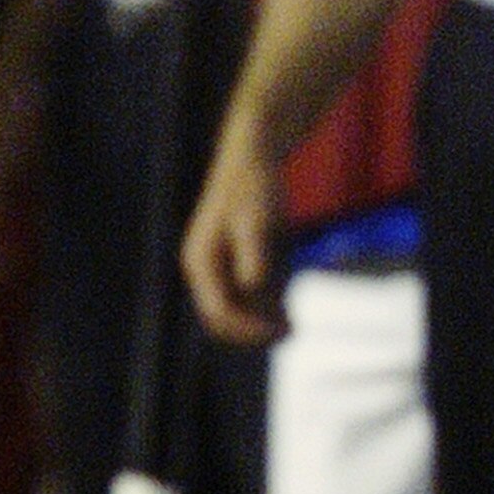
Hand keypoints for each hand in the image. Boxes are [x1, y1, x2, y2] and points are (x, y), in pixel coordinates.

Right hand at [182, 122, 286, 346]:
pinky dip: (263, 310)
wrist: (252, 159)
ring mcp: (216, 269)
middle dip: (253, 332)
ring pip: (234, 312)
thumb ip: (253, 255)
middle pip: (221, 319)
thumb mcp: (257, 221)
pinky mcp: (232, 264)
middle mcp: (203, 270)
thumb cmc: (254, 188)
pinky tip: (288, 313)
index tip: (277, 332)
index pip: (218, 312)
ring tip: (292, 328)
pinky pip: (245, 299)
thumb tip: (251, 287)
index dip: (246, 328)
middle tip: (290, 333)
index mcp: (201, 262)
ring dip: (259, 324)